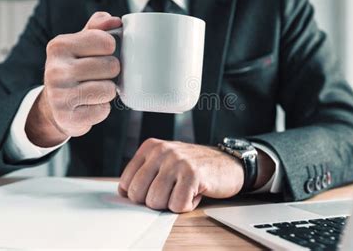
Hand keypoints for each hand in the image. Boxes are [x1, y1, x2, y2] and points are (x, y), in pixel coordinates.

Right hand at [25, 12, 121, 146]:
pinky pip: (103, 110)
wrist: (54, 106)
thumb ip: (97, 28)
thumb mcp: (80, 44)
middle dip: (111, 72)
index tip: (101, 54)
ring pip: (108, 90)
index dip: (111, 48)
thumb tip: (115, 20)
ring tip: (94, 90)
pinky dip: (101, 109)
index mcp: (59, 46)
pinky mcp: (68, 118)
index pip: (105, 41)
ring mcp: (59, 96)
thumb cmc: (73, 69)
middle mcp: (55, 70)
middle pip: (111, 66)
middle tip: (98, 75)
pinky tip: (89, 105)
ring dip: (107, 91)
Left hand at [118, 138, 244, 212]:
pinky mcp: (192, 174)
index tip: (154, 191)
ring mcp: (177, 161)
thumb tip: (124, 194)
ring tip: (184, 190)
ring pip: (155, 201)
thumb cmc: (193, 167)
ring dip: (171, 204)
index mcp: (150, 147)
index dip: (139, 195)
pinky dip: (187, 205)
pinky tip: (195, 192)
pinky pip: (177, 205)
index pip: (126, 182)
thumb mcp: (164, 162)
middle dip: (154, 201)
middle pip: (138, 194)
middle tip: (171, 192)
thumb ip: (144, 173)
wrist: (228, 163)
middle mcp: (161, 151)